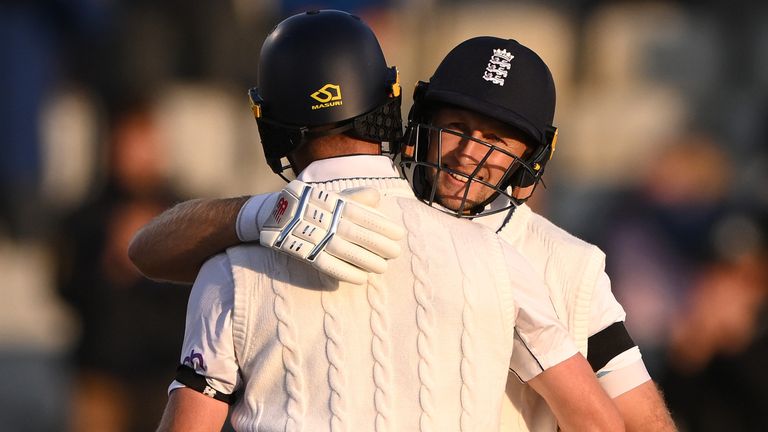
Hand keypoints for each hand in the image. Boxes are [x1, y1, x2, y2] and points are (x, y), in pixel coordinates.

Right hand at [259, 180, 404, 283]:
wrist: (274, 213)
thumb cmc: (311, 205)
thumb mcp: (332, 196)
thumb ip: (355, 197)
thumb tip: (377, 197)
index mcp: (333, 204)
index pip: (362, 215)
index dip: (382, 226)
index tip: (399, 234)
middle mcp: (325, 220)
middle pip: (356, 233)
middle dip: (379, 244)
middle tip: (396, 253)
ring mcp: (314, 237)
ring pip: (344, 250)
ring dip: (366, 261)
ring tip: (383, 268)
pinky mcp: (304, 253)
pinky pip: (327, 265)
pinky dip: (346, 273)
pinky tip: (362, 279)